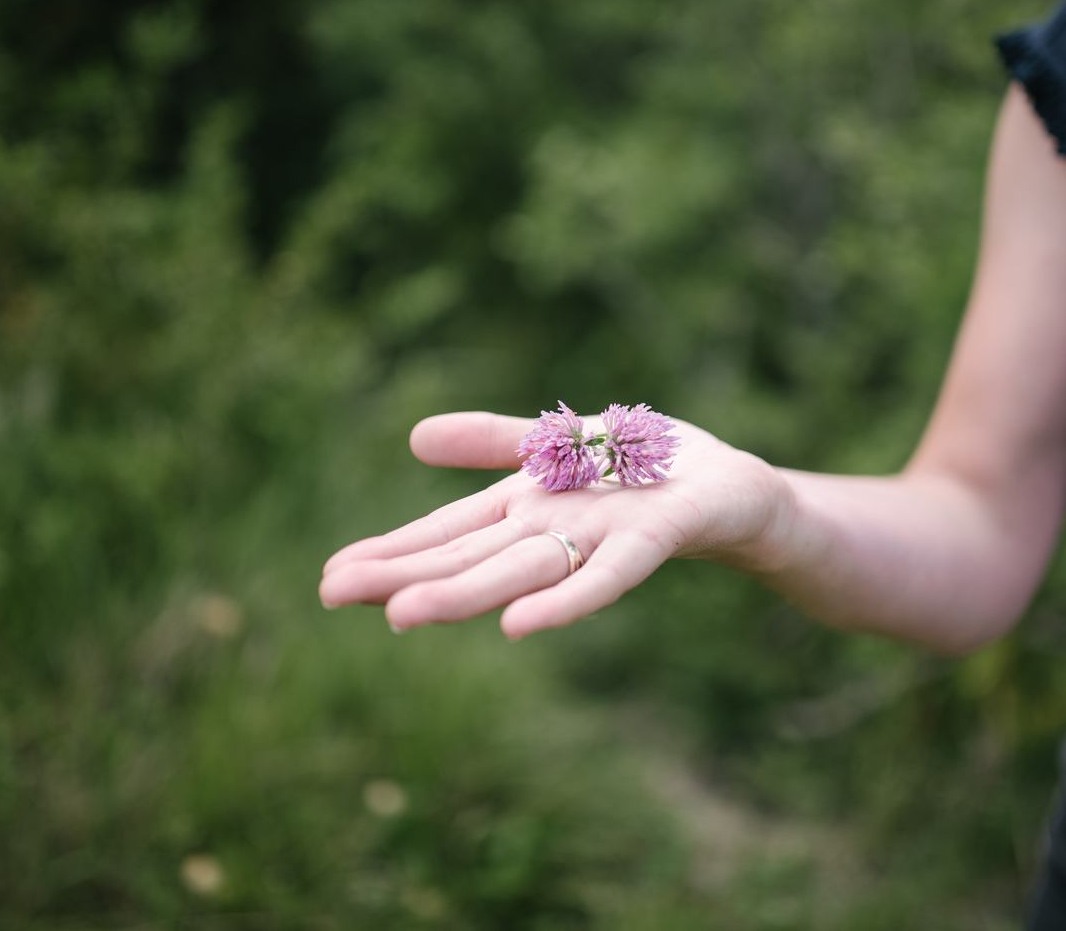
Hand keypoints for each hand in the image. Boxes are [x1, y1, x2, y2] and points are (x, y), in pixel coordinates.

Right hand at [319, 410, 789, 639]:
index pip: (447, 533)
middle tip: (331, 594)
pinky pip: (610, 572)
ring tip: (403, 615)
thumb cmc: (645, 471)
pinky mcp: (656, 537)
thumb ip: (490, 440)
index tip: (327, 577)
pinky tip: (522, 626)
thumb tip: (413, 438)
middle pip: (472, 556)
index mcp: (525, 508)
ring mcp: (600, 538)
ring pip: (524, 570)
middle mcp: (553, 531)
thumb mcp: (559, 441)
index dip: (390, 552)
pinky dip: (567, 599)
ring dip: (466, 595)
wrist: (738, 491)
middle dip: (404, 574)